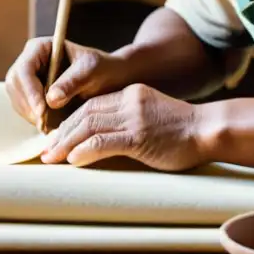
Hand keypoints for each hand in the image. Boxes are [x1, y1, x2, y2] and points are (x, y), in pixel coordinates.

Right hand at [5, 38, 130, 126]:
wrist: (109, 79)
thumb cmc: (102, 69)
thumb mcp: (92, 70)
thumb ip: (73, 81)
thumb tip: (51, 99)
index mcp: (40, 48)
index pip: (24, 69)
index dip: (30, 91)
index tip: (43, 111)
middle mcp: (29, 61)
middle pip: (15, 85)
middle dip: (29, 106)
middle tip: (46, 124)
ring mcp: (28, 79)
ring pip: (17, 99)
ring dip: (31, 115)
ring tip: (52, 126)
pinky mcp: (31, 95)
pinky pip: (24, 109)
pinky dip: (35, 119)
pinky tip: (51, 126)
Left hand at [40, 83, 209, 170]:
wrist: (207, 129)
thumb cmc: (181, 129)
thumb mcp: (150, 115)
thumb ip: (127, 121)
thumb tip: (100, 139)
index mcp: (130, 94)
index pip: (90, 105)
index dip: (69, 123)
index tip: (56, 139)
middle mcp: (129, 101)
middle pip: (84, 114)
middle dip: (61, 134)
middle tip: (46, 151)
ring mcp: (134, 118)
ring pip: (89, 126)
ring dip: (66, 144)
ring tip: (52, 158)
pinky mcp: (140, 136)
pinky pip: (105, 141)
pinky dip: (85, 150)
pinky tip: (73, 160)